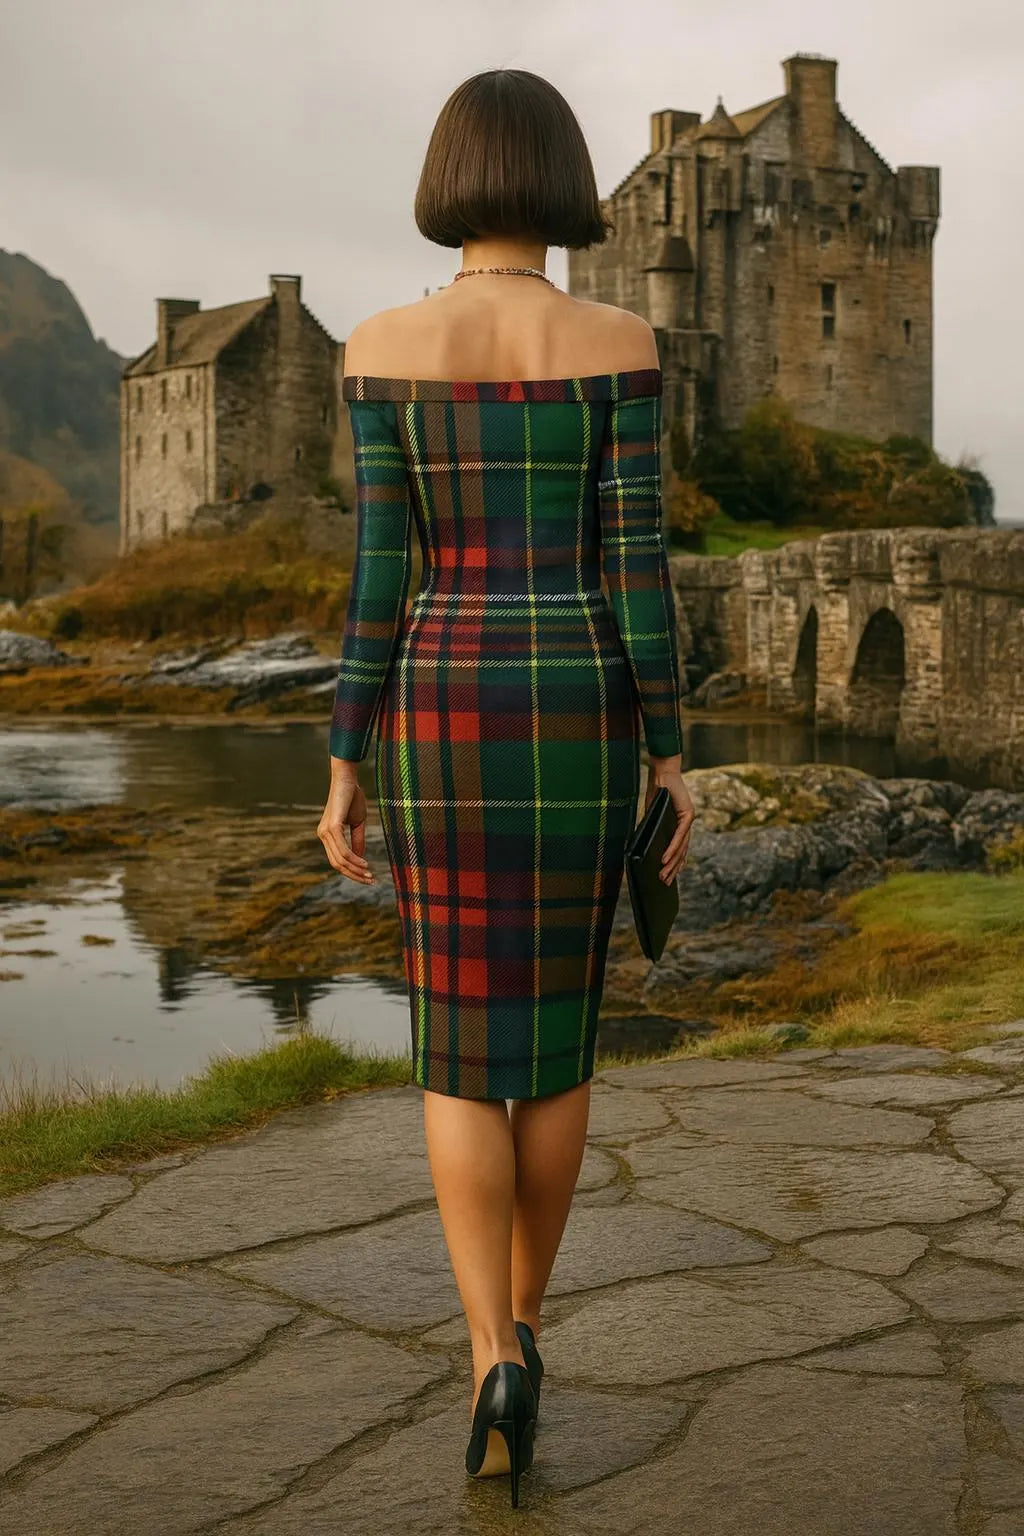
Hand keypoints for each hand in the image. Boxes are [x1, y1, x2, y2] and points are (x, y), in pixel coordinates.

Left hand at [317, 762, 374, 884]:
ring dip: (355, 870)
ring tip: (369, 874)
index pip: (337, 860)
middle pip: (337, 864)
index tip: (368, 877)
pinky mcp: (332, 826)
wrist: (348, 778)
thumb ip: (357, 841)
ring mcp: (325, 832)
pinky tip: (364, 863)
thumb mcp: (358, 823)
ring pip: (340, 859)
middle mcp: (323, 835)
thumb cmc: (352, 797)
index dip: (352, 872)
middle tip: (370, 881)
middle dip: (354, 875)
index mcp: (327, 835)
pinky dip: (354, 859)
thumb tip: (360, 859)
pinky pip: (342, 849)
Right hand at [645, 755, 695, 883]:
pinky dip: (672, 849)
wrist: (663, 772)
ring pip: (681, 847)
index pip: (678, 849)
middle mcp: (686, 825)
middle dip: (672, 869)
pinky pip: (680, 836)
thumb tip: (643, 844)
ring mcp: (689, 820)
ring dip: (672, 863)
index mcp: (679, 825)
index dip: (675, 864)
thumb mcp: (652, 814)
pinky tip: (666, 859)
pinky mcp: (687, 815)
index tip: (669, 878)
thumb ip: (652, 828)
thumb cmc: (657, 790)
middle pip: (681, 852)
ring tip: (664, 875)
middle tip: (665, 883)